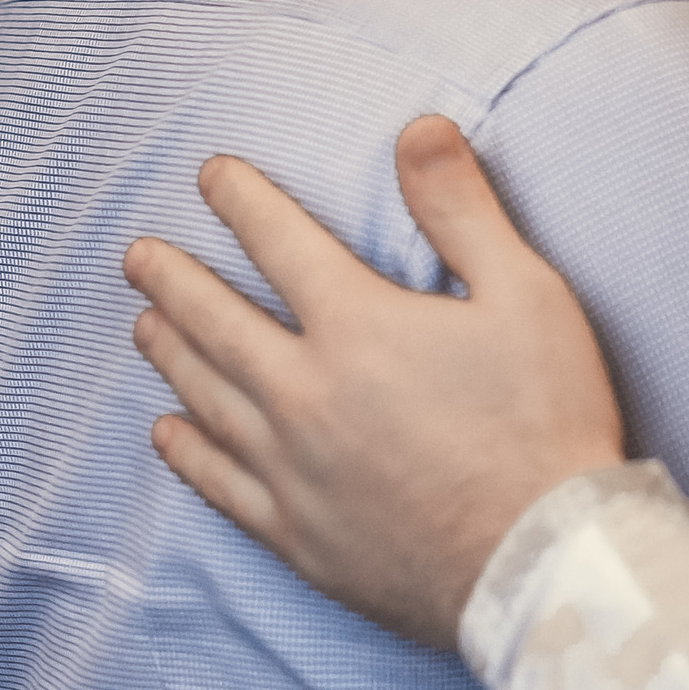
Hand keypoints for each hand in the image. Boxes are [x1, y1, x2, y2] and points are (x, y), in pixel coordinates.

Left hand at [123, 116, 625, 648]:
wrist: (541, 560)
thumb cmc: (548, 422)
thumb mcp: (527, 295)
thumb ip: (463, 210)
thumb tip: (416, 129)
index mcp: (357, 326)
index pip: (279, 243)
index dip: (242, 202)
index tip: (211, 178)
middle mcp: (302, 392)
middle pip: (216, 320)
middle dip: (175, 278)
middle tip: (140, 254)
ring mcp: (289, 468)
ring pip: (204, 396)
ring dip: (169, 351)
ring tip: (146, 323)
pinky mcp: (294, 531)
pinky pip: (217, 482)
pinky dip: (185, 451)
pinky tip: (168, 432)